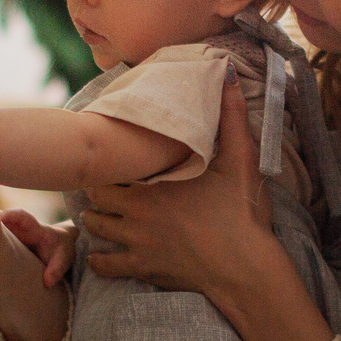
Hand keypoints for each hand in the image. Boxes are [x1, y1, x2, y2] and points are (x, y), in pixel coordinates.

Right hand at [0, 208, 78, 287]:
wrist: (57, 247)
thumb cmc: (60, 249)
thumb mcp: (64, 257)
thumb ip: (57, 268)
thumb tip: (47, 282)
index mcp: (34, 229)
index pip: (22, 217)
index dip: (10, 215)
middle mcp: (18, 230)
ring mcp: (9, 237)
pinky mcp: (4, 245)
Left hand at [81, 81, 275, 297]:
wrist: (246, 268)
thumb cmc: (243, 213)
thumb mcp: (241, 160)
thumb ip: (231, 116)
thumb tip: (228, 71)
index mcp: (154, 184)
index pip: (108, 168)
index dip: (107, 163)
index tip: (110, 159)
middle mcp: (137, 213)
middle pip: (94, 198)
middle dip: (97, 192)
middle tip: (103, 187)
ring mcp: (137, 243)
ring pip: (94, 229)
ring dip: (95, 222)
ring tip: (101, 217)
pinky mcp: (143, 269)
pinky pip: (104, 266)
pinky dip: (99, 261)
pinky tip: (100, 256)